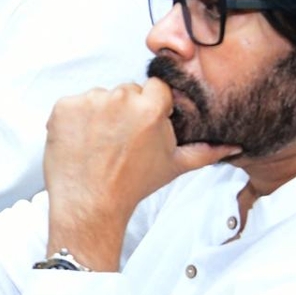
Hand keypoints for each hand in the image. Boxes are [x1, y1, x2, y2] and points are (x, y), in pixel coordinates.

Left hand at [42, 79, 239, 270]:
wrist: (90, 204)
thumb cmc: (131, 186)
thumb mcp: (173, 166)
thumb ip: (205, 151)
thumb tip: (232, 147)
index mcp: (151, 107)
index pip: (155, 89)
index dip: (150, 109)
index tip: (142, 128)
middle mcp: (120, 98)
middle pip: (127, 91)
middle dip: (125, 111)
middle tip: (120, 141)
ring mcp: (89, 101)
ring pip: (100, 97)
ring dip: (99, 114)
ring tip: (100, 144)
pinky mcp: (64, 107)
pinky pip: (73, 104)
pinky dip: (75, 120)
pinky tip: (82, 142)